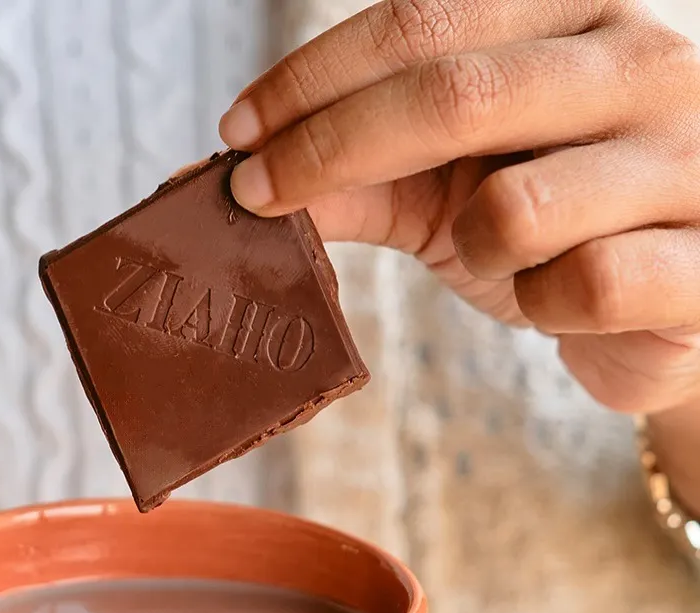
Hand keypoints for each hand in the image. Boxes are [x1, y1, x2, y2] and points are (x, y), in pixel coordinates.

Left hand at [220, 0, 699, 513]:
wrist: (667, 304)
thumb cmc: (553, 226)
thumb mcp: (449, 186)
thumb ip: (364, 174)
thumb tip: (249, 177)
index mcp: (576, 13)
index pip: (423, 19)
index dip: (314, 80)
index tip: (238, 135)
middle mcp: (643, 62)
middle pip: (455, 92)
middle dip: (332, 148)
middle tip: (258, 195)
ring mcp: (689, 157)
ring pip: (518, 206)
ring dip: (471, 245)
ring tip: (492, 251)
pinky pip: (588, 285)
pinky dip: (544, 303)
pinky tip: (556, 296)